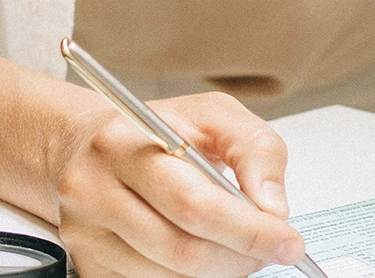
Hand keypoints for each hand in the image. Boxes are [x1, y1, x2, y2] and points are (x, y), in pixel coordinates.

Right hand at [53, 92, 305, 277]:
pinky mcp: (88, 267)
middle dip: (241, 256)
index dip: (248, 230)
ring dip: (219, 271)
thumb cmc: (157, 129)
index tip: (289, 241)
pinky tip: (204, 253)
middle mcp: (94, 192)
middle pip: (183, 250)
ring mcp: (87, 235)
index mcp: (124, 144)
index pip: (194, 203)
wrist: (86, 146)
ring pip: (170, 276)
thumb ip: (253, 148)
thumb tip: (273, 206)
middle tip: (271, 248)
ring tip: (238, 246)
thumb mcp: (211, 114)